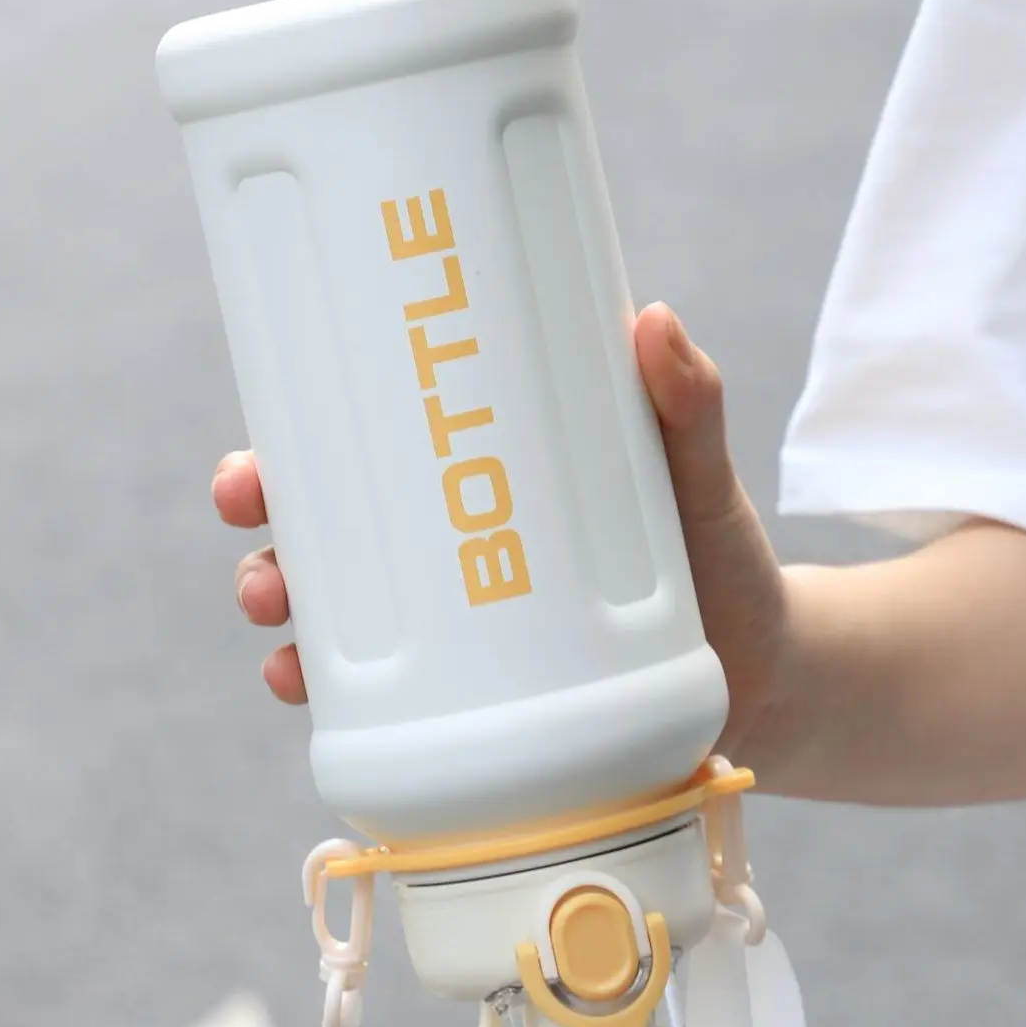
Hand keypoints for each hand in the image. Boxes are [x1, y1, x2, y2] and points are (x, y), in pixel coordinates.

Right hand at [211, 302, 789, 761]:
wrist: (768, 686)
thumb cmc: (722, 563)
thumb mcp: (698, 482)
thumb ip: (686, 409)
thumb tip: (655, 319)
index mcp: (481, 478)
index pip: (366, 447)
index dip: (291, 445)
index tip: (257, 453)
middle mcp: (451, 549)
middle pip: (324, 529)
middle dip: (267, 529)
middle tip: (258, 529)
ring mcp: (457, 634)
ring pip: (336, 615)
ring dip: (283, 612)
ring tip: (278, 629)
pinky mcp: (474, 707)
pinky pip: (378, 703)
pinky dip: (325, 695)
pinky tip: (302, 692)